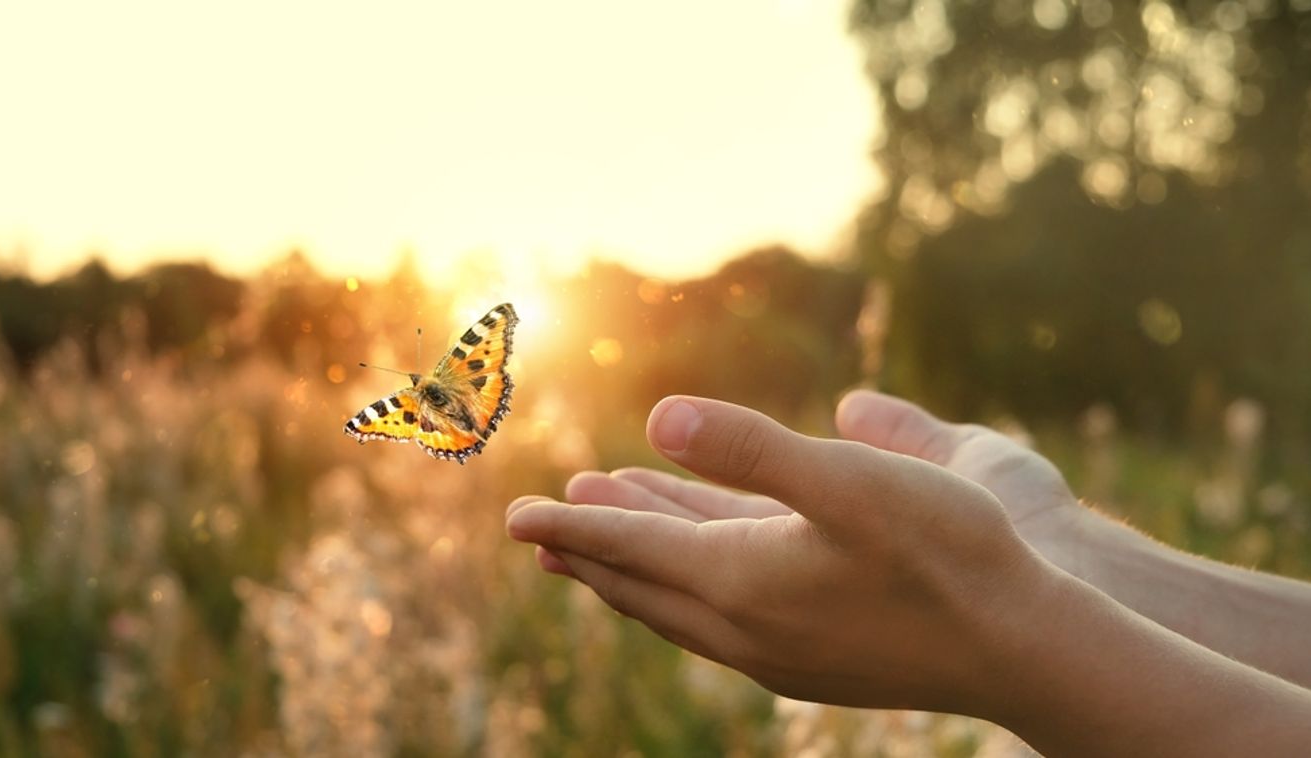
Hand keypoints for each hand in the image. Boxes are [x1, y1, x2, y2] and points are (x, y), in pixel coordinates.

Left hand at [506, 396, 1045, 715]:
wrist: (1020, 647)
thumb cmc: (946, 552)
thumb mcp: (849, 481)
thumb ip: (751, 449)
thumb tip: (657, 418)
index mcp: (741, 580)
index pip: (629, 550)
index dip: (569, 527)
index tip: (514, 517)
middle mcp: (744, 628)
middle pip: (640, 584)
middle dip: (589, 550)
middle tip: (542, 527)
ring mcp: (776, 653)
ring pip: (677, 606)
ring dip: (634, 570)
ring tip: (600, 544)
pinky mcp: (810, 660)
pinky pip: (718, 620)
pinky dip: (685, 589)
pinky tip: (699, 580)